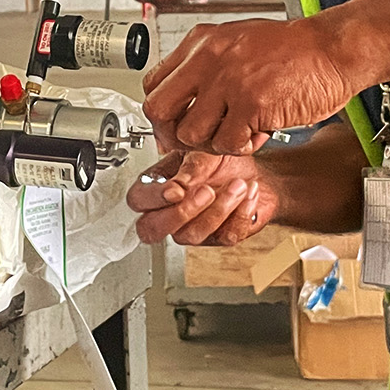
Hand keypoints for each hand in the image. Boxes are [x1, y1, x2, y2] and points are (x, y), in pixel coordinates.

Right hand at [126, 151, 280, 245]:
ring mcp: (191, 228)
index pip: (138, 201)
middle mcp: (169, 212)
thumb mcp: (204, 152)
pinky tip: (248, 193)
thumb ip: (190, 168)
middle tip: (206, 192)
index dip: (154, 199)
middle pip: (152, 230)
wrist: (251, 169)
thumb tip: (177, 185)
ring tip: (237, 185)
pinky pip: (225, 236)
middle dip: (180, 214)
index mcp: (157, 186)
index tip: (176, 190)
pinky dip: (241, 213)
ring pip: (192, 235)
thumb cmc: (221, 159)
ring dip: (219, 210)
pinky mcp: (218, 238)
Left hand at [142, 17, 360, 154]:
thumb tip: (183, 97)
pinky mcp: (251, 105)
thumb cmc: (294, 50)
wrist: (333, 49)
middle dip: (173, 134)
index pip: (153, 84)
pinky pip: (228, 143)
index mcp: (202, 43)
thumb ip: (207, 66)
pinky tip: (258, 133)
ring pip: (191, 134)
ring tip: (237, 133)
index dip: (163, 113)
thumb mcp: (238, 42)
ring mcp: (228, 82)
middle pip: (159, 110)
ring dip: (213, 143)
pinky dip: (242, 147)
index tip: (176, 125)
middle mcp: (208, 59)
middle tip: (196, 141)